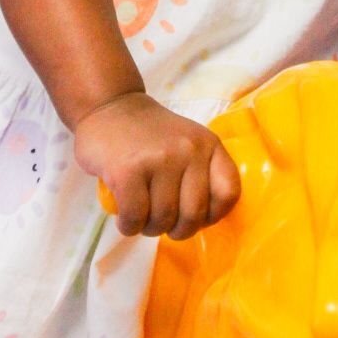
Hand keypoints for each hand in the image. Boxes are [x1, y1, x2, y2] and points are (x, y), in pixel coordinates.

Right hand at [74, 92, 241, 240]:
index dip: (213, 216)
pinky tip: (125, 219)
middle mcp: (188, 150)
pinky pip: (135, 217)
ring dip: (150, 229)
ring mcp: (158, 159)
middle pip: (193, 215)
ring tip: (141, 218)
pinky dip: (129, 226)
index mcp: (208, 144)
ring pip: (163, 219)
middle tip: (162, 223)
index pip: (228, 193)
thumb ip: (201, 172)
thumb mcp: (187, 142)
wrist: (109, 107)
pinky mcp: (128, 171)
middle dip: (177, 230)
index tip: (195, 216)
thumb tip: (204, 219)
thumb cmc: (149, 134)